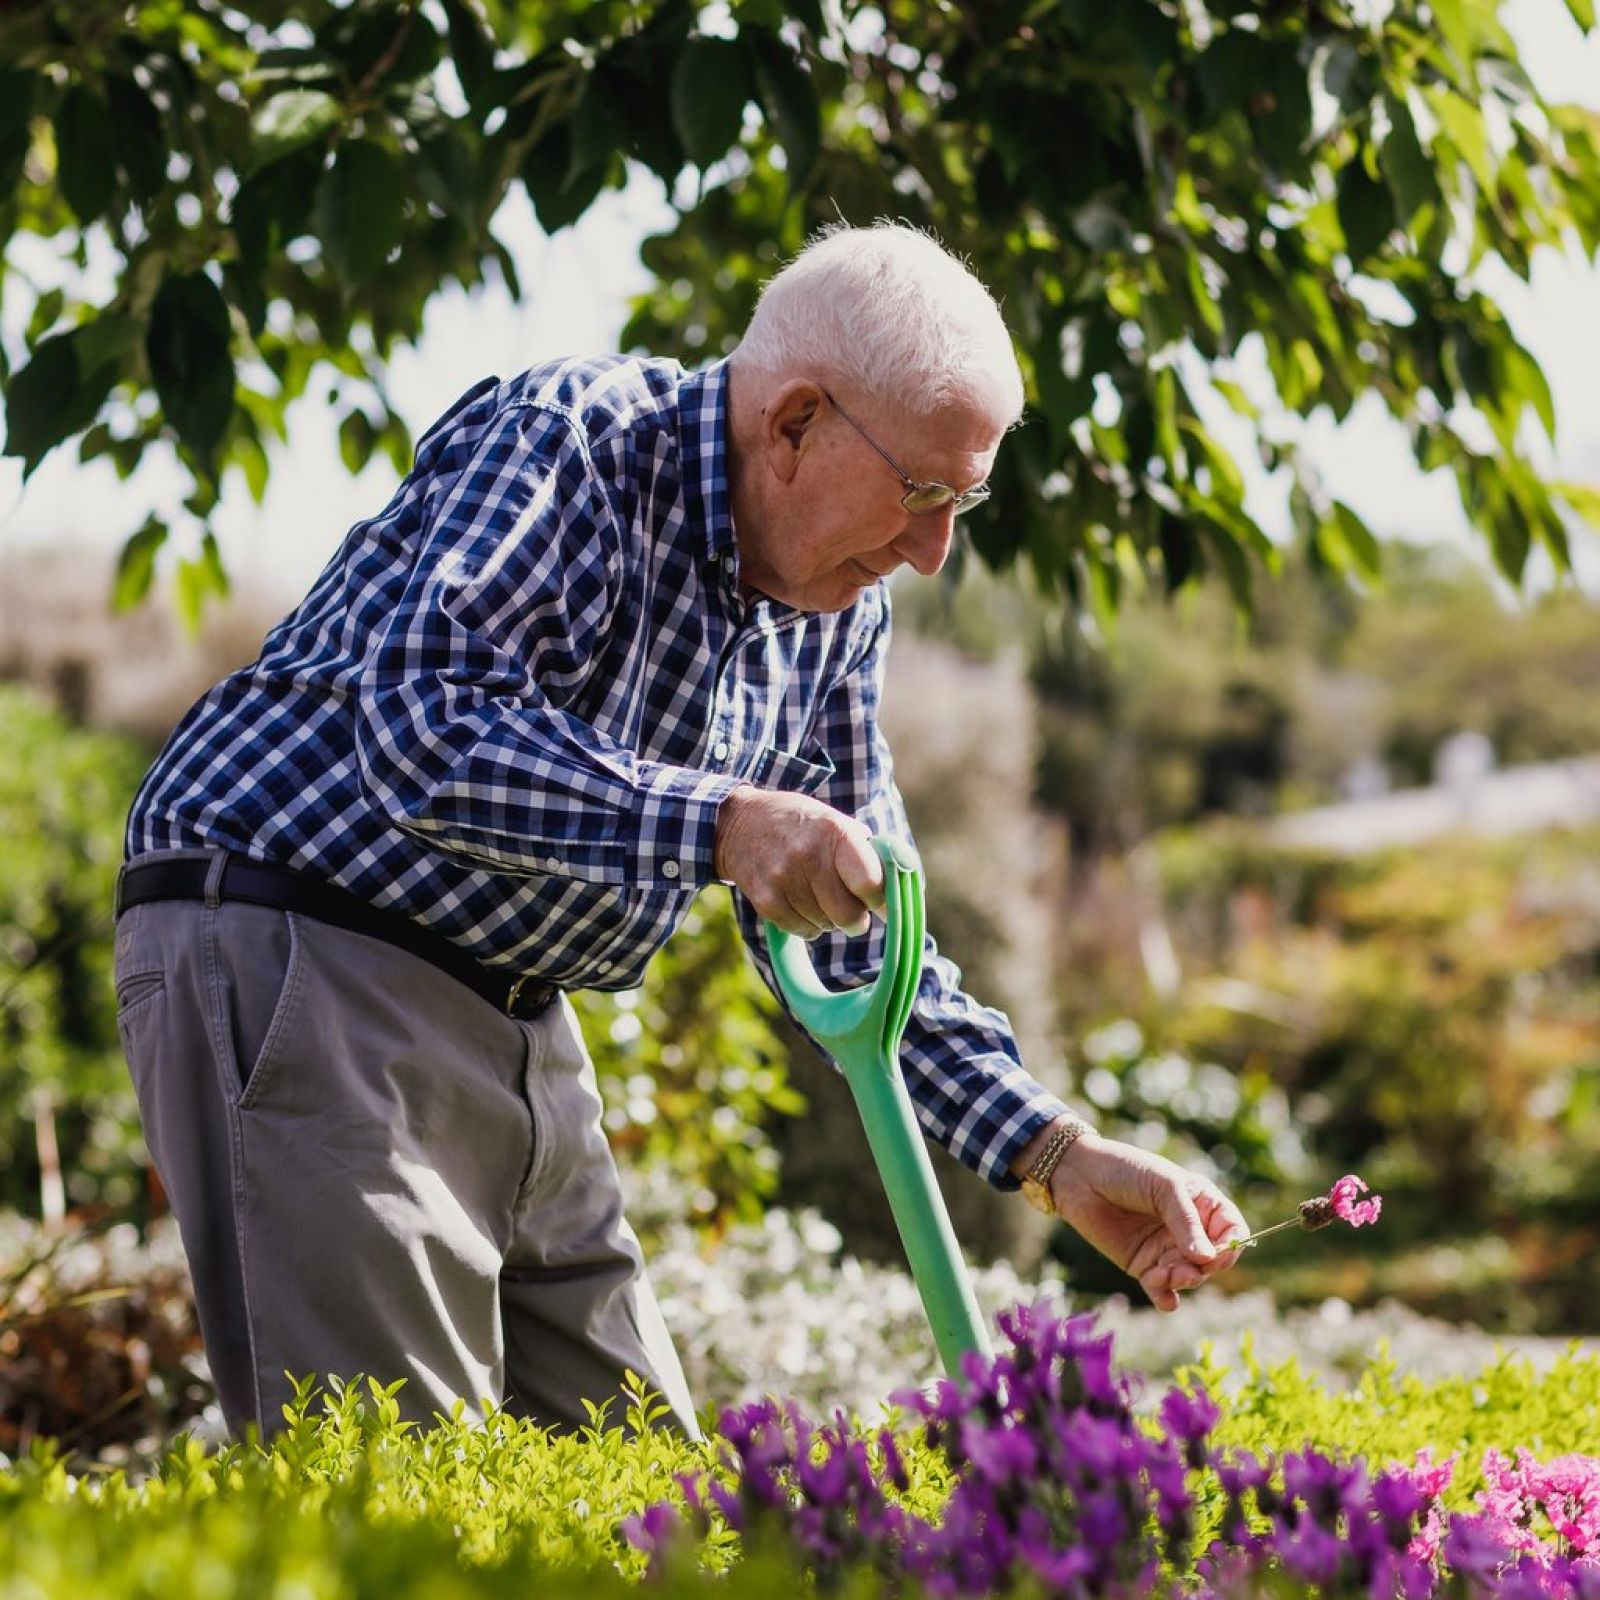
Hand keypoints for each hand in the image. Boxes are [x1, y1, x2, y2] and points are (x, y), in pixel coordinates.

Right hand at [714, 785, 885, 937]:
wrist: (741, 824)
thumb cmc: (804, 826)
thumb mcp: (837, 823)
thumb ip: (870, 856)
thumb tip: (906, 889)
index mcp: (835, 832)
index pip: (870, 882)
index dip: (881, 900)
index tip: (881, 902)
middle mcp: (808, 856)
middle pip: (849, 916)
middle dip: (856, 918)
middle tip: (851, 906)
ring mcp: (783, 879)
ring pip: (826, 926)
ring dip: (829, 918)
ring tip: (816, 891)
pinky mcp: (765, 900)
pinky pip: (803, 931)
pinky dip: (808, 924)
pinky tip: (800, 900)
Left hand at [1046, 1134, 1245, 1312]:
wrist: (1078, 1175)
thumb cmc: (1125, 1169)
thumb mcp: (1162, 1186)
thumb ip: (1185, 1221)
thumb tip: (1207, 1258)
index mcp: (1201, 1203)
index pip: (1231, 1230)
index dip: (1231, 1246)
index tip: (1218, 1256)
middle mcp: (1188, 1230)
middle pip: (1212, 1260)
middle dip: (1203, 1269)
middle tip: (1185, 1269)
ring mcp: (1166, 1249)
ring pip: (1188, 1276)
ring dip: (1182, 1281)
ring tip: (1165, 1276)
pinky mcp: (1143, 1265)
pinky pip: (1162, 1289)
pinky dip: (1166, 1297)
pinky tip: (1165, 1300)